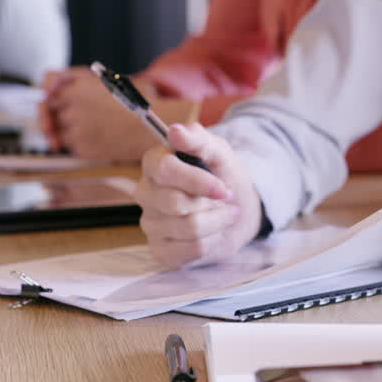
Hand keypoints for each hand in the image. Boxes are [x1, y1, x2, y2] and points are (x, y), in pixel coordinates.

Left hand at [39, 67, 198, 160]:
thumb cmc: (133, 104)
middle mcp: (73, 108)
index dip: (50, 97)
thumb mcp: (106, 81)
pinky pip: (72, 147)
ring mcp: (76, 130)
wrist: (149, 129)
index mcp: (77, 89)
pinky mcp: (82, 148)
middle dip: (56, 117)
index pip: (48, 92)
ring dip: (71, 132)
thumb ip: (76, 80)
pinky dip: (81, 145)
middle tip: (68, 122)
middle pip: (51, 113)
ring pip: (59, 132)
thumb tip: (49, 89)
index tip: (49, 104)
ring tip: (95, 128)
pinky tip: (100, 139)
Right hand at [135, 123, 260, 266]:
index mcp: (154, 164)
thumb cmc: (221, 174)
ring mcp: (151, 223)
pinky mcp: (161, 249)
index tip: (222, 189)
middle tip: (225, 199)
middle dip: (212, 203)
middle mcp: (146, 193)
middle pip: (176, 203)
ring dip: (218, 221)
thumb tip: (175, 131)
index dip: (197, 181)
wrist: (236, 205)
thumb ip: (198, 139)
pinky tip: (213, 232)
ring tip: (223, 214)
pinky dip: (212, 241)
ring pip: (188, 228)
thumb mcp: (217, 151)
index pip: (165, 170)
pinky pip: (190, 250)